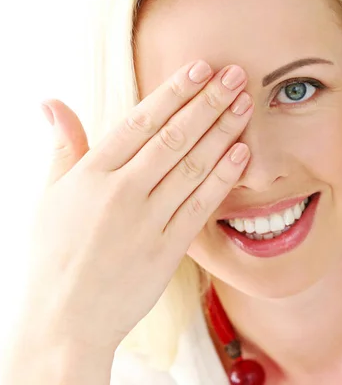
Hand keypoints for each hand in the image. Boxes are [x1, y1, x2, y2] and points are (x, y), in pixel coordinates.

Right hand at [20, 60, 252, 351]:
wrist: (66, 319)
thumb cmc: (54, 255)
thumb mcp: (49, 196)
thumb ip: (63, 147)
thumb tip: (52, 103)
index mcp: (91, 175)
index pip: (140, 122)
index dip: (174, 92)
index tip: (200, 69)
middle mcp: (122, 193)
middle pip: (174, 138)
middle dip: (208, 103)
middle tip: (236, 76)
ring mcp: (147, 222)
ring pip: (192, 167)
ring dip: (223, 133)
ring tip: (245, 106)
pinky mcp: (167, 249)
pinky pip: (200, 206)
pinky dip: (222, 178)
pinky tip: (241, 153)